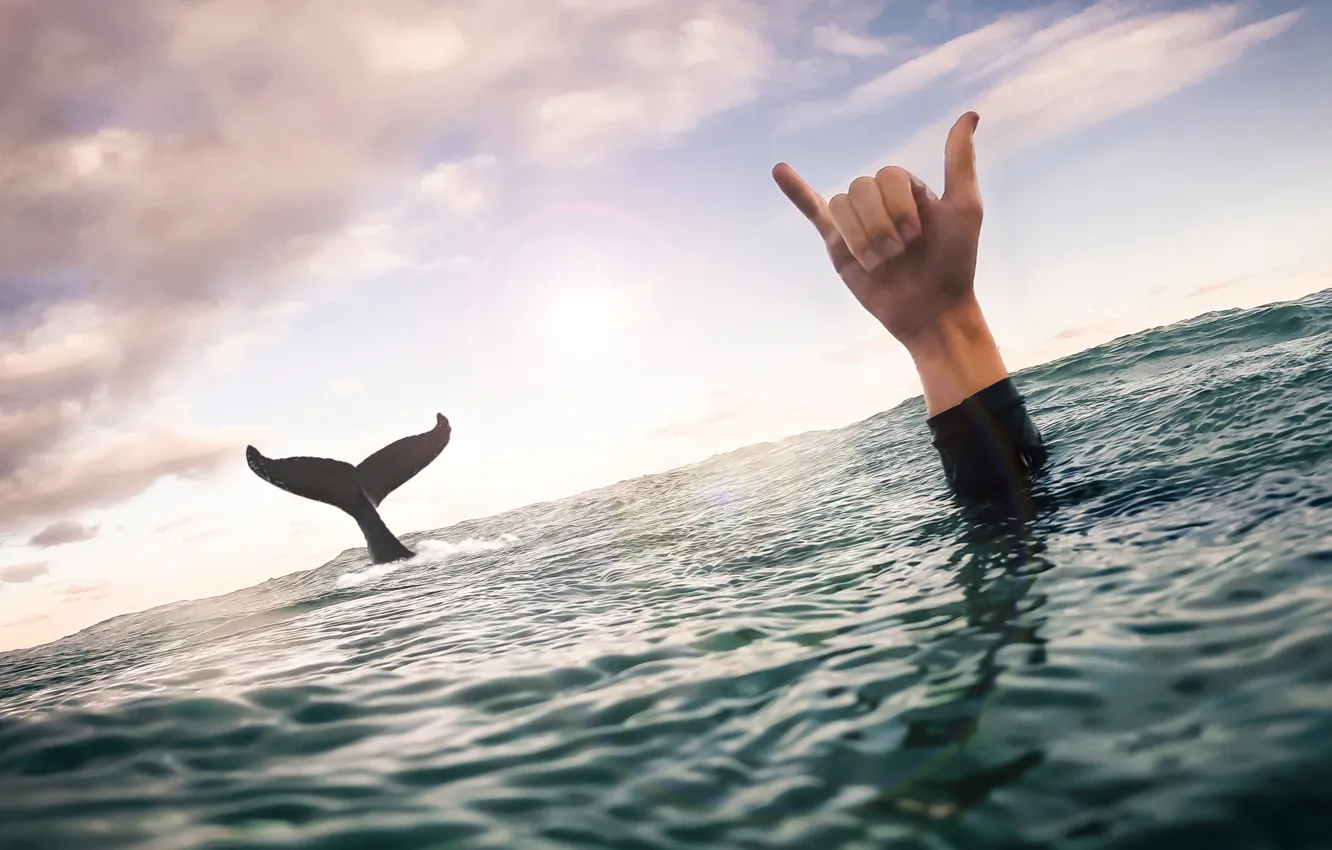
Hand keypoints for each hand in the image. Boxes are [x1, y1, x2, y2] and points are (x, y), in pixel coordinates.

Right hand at [773, 111, 1006, 413]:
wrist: (932, 311)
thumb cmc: (953, 262)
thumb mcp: (964, 207)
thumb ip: (960, 161)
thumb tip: (970, 114)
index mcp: (906, 189)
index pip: (886, 175)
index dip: (899, 205)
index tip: (919, 236)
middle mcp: (880, 201)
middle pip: (860, 188)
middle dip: (879, 223)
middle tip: (899, 253)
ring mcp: (857, 222)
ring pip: (841, 205)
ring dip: (861, 236)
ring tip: (880, 262)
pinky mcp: (837, 244)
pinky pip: (812, 210)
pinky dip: (795, 191)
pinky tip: (779, 170)